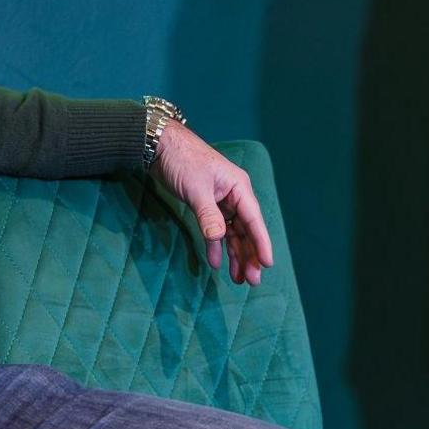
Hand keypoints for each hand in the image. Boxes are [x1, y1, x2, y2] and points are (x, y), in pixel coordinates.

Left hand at [150, 122, 274, 284]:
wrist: (161, 147)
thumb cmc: (184, 161)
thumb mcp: (197, 190)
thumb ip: (209, 216)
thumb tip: (219, 238)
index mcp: (239, 187)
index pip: (254, 220)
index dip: (261, 243)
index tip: (267, 264)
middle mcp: (234, 196)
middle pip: (247, 230)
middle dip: (249, 255)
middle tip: (252, 281)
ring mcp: (222, 201)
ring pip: (233, 233)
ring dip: (235, 254)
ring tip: (238, 279)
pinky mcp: (207, 206)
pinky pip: (216, 230)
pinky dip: (216, 246)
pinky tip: (216, 262)